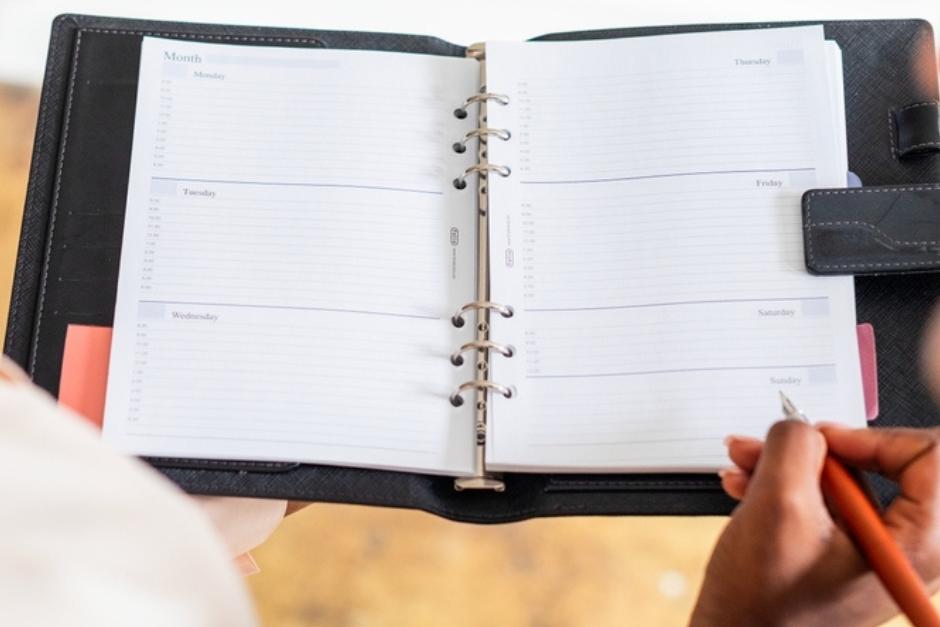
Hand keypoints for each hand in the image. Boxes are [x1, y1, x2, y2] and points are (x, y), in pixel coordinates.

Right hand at [690, 421, 939, 626]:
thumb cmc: (761, 605)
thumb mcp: (777, 506)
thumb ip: (795, 447)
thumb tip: (802, 428)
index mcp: (914, 545)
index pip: (931, 458)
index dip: (873, 437)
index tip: (824, 440)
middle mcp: (902, 550)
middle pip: (880, 465)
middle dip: (815, 449)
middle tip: (771, 443)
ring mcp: (872, 555)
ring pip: (844, 482)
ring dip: (789, 465)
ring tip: (744, 463)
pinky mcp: (843, 557)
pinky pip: (825, 504)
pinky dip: (786, 487)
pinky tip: (747, 485)